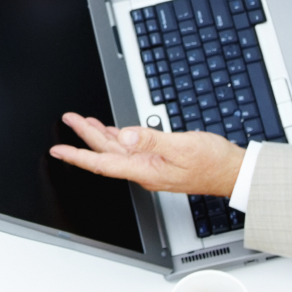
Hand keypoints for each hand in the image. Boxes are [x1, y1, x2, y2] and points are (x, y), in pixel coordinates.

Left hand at [49, 112, 244, 196]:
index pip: (103, 163)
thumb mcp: (182, 146)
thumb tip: (123, 136)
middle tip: (68, 119)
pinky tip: (111, 131)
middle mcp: (144, 170)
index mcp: (145, 169)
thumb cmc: (213, 162)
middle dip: (84, 136)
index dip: (78, 156)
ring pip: (116, 150)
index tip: (58, 150)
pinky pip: (130, 150)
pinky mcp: (158, 161)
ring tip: (82, 121)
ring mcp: (150, 167)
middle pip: (106, 153)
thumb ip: (151, 140)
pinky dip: (117, 137)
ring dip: (98, 135)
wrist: (232, 173)